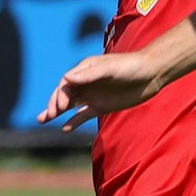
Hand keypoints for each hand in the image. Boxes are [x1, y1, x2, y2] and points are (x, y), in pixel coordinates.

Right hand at [38, 50, 162, 129]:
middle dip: (54, 104)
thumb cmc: (130, 66)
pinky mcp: (101, 106)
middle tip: (46, 116)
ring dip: (57, 112)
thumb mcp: (110, 69)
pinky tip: (65, 128)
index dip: (60, 95)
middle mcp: (86, 81)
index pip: (66, 83)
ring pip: (70, 105)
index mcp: (85, 69)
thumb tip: (66, 79)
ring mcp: (93, 94)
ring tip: (43, 120)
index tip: (61, 107)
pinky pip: (83, 114)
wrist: (151, 74)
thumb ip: (89, 75)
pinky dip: (74, 121)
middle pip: (64, 94)